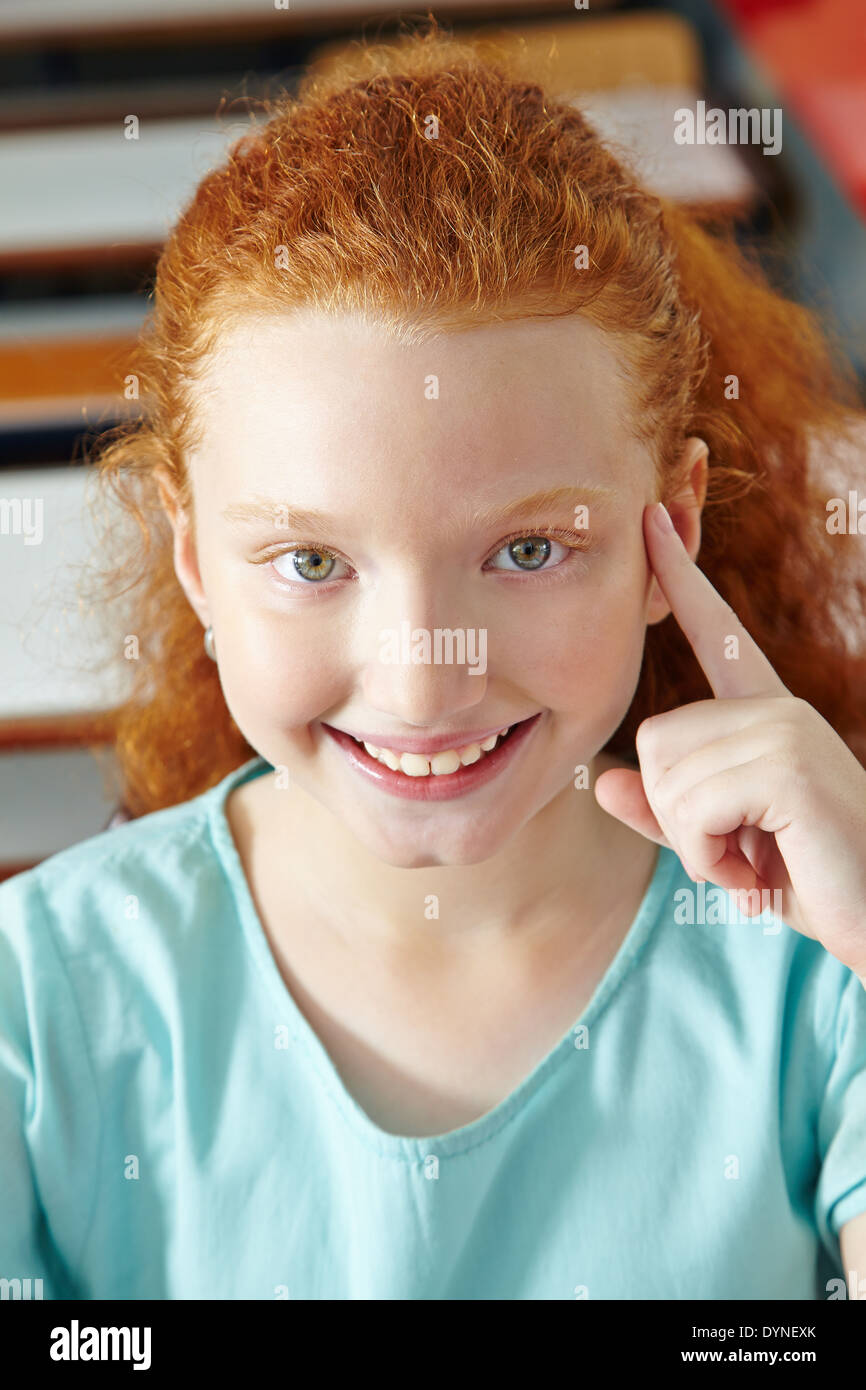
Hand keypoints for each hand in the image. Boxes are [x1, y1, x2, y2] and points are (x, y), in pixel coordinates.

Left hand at [594, 502, 865, 977]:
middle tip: (739, 849)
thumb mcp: (725, 844)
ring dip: (696, 843)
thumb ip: (665, 812)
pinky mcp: (789, 765)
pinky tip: (758, 870)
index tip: (651, 519)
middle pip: (655, 741)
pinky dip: (710, 857)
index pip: (714, 632)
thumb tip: (601, 783)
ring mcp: (785, 729)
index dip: (678, 578)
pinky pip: (693, 807)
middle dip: (678, 816)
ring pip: (668, 777)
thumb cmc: (814, 878)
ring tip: (755, 859)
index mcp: (766, 714)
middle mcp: (776, 708)